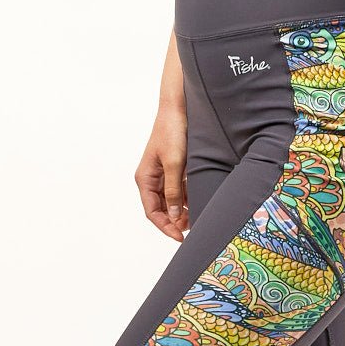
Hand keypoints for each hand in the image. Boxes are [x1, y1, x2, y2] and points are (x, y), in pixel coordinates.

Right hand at [135, 103, 189, 242]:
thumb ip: (173, 192)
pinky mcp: (174, 171)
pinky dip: (189, 199)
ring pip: (172, 203)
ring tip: (198, 217)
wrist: (178, 108)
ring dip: (184, 212)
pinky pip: (180, 192)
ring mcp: (163, 176)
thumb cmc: (172, 132)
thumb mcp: (174, 164)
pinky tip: (200, 202)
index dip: (166, 227)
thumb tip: (174, 217)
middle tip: (193, 229)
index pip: (152, 212)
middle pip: (161, 210)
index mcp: (145, 179)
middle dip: (175, 221)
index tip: (180, 237)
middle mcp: (151, 180)